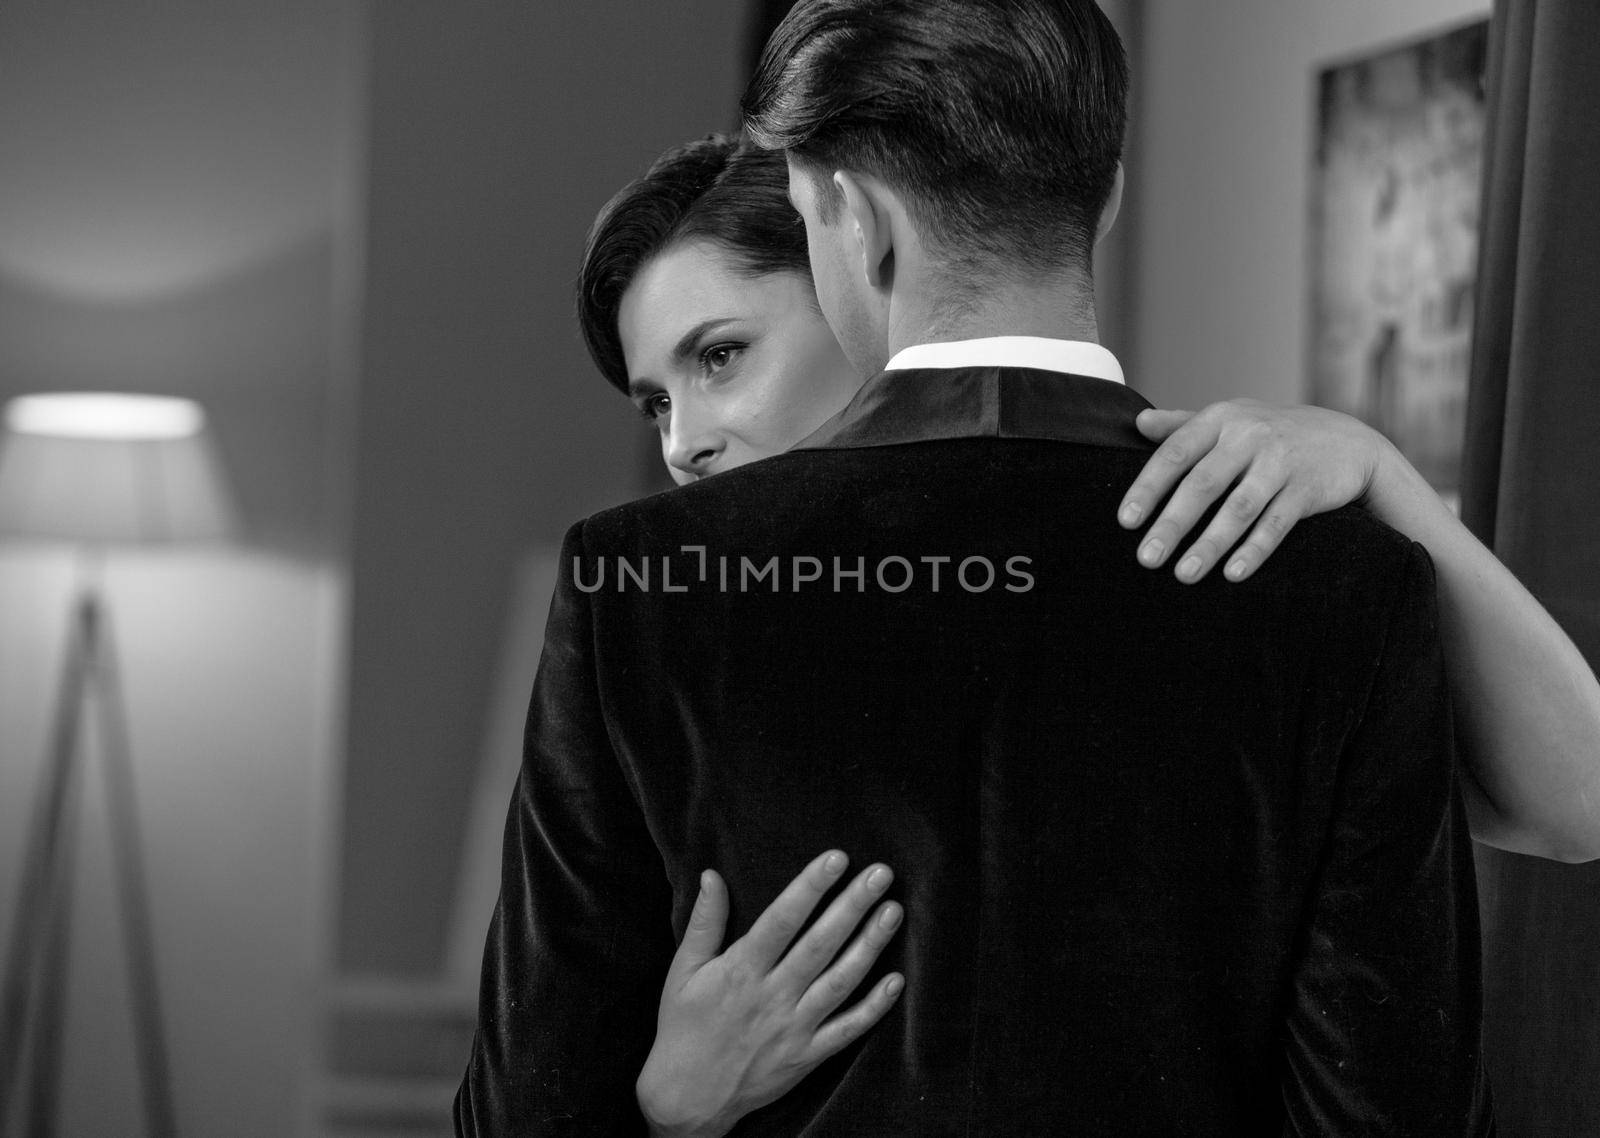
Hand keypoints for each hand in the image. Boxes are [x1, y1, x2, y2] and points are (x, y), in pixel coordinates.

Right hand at [636, 851, 904, 1137]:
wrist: (686, 1099)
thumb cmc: (683, 1028)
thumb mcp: (683, 972)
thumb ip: (704, 923)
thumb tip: (712, 874)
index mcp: (741, 971)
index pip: (782, 920)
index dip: (810, 887)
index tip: (837, 858)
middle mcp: (772, 997)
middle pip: (820, 944)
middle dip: (853, 906)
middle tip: (881, 874)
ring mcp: (793, 1028)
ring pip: (840, 981)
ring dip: (870, 946)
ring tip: (894, 911)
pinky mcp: (807, 1056)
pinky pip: (847, 1030)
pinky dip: (874, 1007)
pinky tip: (897, 981)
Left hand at [1117, 399, 1386, 582]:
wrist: (1349, 442)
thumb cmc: (1273, 434)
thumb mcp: (1231, 419)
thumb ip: (1183, 424)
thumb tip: (1137, 422)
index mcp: (1221, 420)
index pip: (1175, 454)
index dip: (1148, 488)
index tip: (1125, 521)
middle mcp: (1249, 436)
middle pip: (1203, 484)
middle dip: (1172, 524)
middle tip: (1146, 559)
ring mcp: (1281, 462)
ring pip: (1239, 508)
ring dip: (1210, 544)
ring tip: (1184, 575)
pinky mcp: (1308, 488)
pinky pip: (1277, 523)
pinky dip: (1255, 549)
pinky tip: (1233, 574)